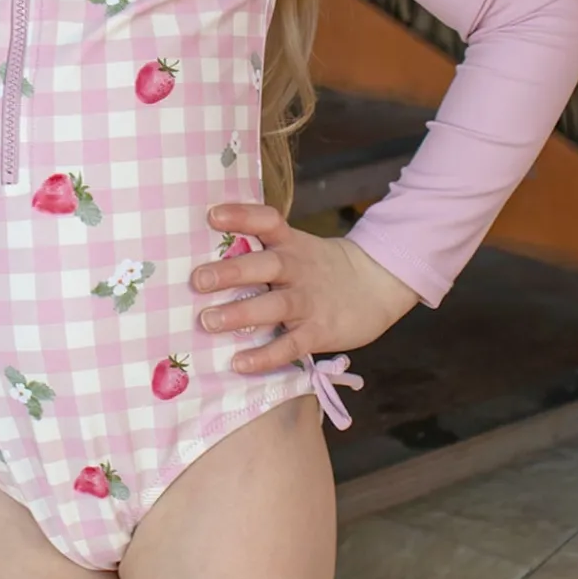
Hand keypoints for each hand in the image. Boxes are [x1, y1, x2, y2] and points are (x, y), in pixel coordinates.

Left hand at [193, 201, 420, 373]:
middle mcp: (297, 269)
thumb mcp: (297, 249)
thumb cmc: (320, 269)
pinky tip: (240, 363)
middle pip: (265, 265)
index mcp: (290, 244)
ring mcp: (309, 301)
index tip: (213, 215)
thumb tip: (203, 260)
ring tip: (208, 321)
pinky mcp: (319, 332)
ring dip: (240, 313)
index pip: (267, 222)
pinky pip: (290, 345)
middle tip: (199, 279)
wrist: (378, 285)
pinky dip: (265, 356)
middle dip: (231, 272)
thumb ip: (260, 252)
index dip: (242, 216)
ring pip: (274, 306)